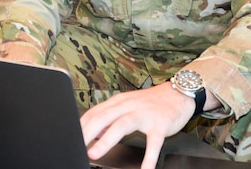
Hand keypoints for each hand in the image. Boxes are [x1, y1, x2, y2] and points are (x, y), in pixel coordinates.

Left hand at [80, 82, 194, 168]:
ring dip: (106, 140)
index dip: (81, 125)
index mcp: (119, 101)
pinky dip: (148, 157)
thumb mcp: (127, 105)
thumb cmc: (151, 102)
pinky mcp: (160, 124)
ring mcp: (145, 114)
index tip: (71, 138)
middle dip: (87, 132)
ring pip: (122, 125)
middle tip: (76, 146)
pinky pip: (153, 142)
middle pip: (103, 117)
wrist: (179, 93)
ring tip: (95, 153)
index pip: (95, 112)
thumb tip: (91, 133)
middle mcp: (129, 105)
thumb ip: (110, 117)